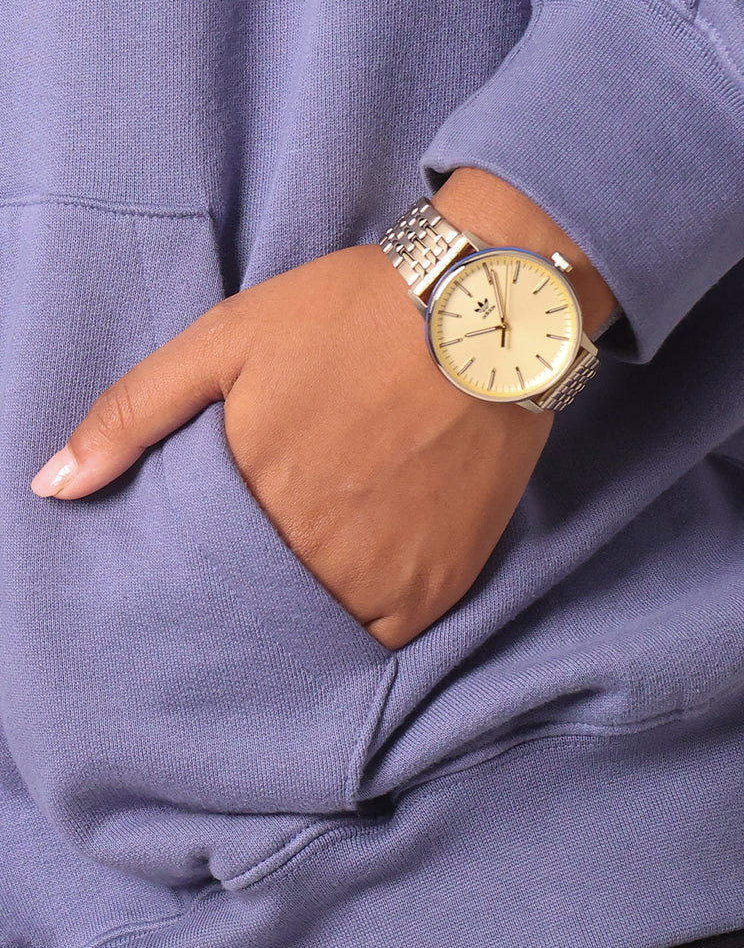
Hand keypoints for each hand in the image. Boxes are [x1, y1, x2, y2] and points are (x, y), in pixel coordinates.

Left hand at [28, 242, 554, 648]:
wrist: (486, 307)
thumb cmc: (351, 313)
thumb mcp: (227, 337)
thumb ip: (135, 412)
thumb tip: (54, 485)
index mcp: (252, 497)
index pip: (192, 581)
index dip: (187, 578)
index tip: (191, 568)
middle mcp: (316, 552)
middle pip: (253, 615)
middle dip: (238, 604)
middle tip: (249, 572)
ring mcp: (386, 575)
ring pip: (318, 636)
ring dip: (300, 621)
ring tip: (302, 580)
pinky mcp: (445, 579)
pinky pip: (388, 639)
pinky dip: (364, 626)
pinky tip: (356, 586)